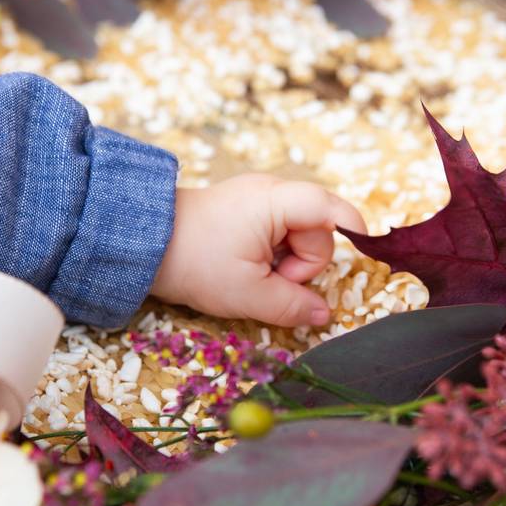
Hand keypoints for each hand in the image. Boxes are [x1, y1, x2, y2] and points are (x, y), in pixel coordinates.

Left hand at [151, 174, 366, 326]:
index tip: (363, 249)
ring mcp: (257, 196)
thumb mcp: (247, 295)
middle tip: (271, 279)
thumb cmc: (194, 264)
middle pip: (317, 227)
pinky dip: (272, 252)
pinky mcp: (245, 207)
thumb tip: (324, 315)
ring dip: (286, 259)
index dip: (351, 227)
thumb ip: (292, 306)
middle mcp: (270, 190)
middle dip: (303, 261)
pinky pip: (279, 230)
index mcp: (274, 201)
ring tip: (253, 273)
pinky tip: (248, 264)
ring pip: (298, 232)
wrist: (142, 246)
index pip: (329, 207)